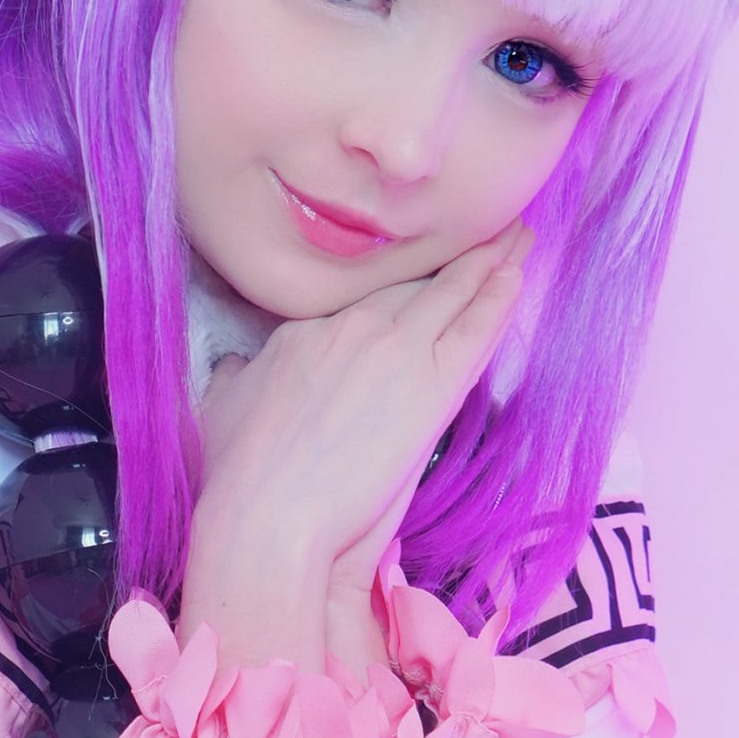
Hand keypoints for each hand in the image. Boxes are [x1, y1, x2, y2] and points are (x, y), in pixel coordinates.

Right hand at [181, 227, 528, 672]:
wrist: (265, 515)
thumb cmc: (236, 475)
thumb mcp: (221, 407)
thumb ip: (234, 377)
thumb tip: (234, 367)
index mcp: (306, 326)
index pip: (366, 291)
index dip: (398, 273)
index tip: (417, 259)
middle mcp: (353, 325)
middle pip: (412, 278)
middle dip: (451, 251)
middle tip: (486, 223)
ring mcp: (395, 349)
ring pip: (452, 291)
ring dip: (489, 259)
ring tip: (517, 233)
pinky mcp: (430, 386)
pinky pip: (476, 329)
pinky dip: (499, 298)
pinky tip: (517, 274)